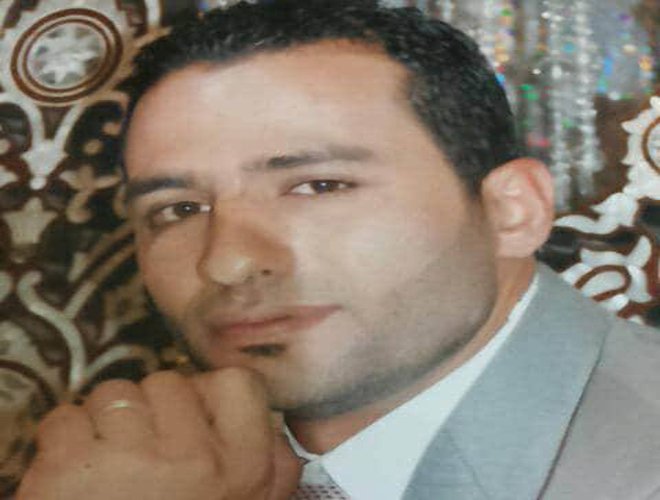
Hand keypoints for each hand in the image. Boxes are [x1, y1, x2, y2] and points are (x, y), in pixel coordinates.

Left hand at [16, 368, 301, 499]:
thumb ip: (274, 469)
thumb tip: (275, 425)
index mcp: (242, 469)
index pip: (233, 383)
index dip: (206, 394)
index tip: (191, 415)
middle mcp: (194, 460)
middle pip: (167, 383)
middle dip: (152, 411)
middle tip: (143, 451)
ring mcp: (131, 461)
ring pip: (115, 393)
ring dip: (106, 423)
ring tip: (106, 465)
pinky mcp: (70, 470)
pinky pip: (65, 417)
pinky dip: (62, 441)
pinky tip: (74, 475)